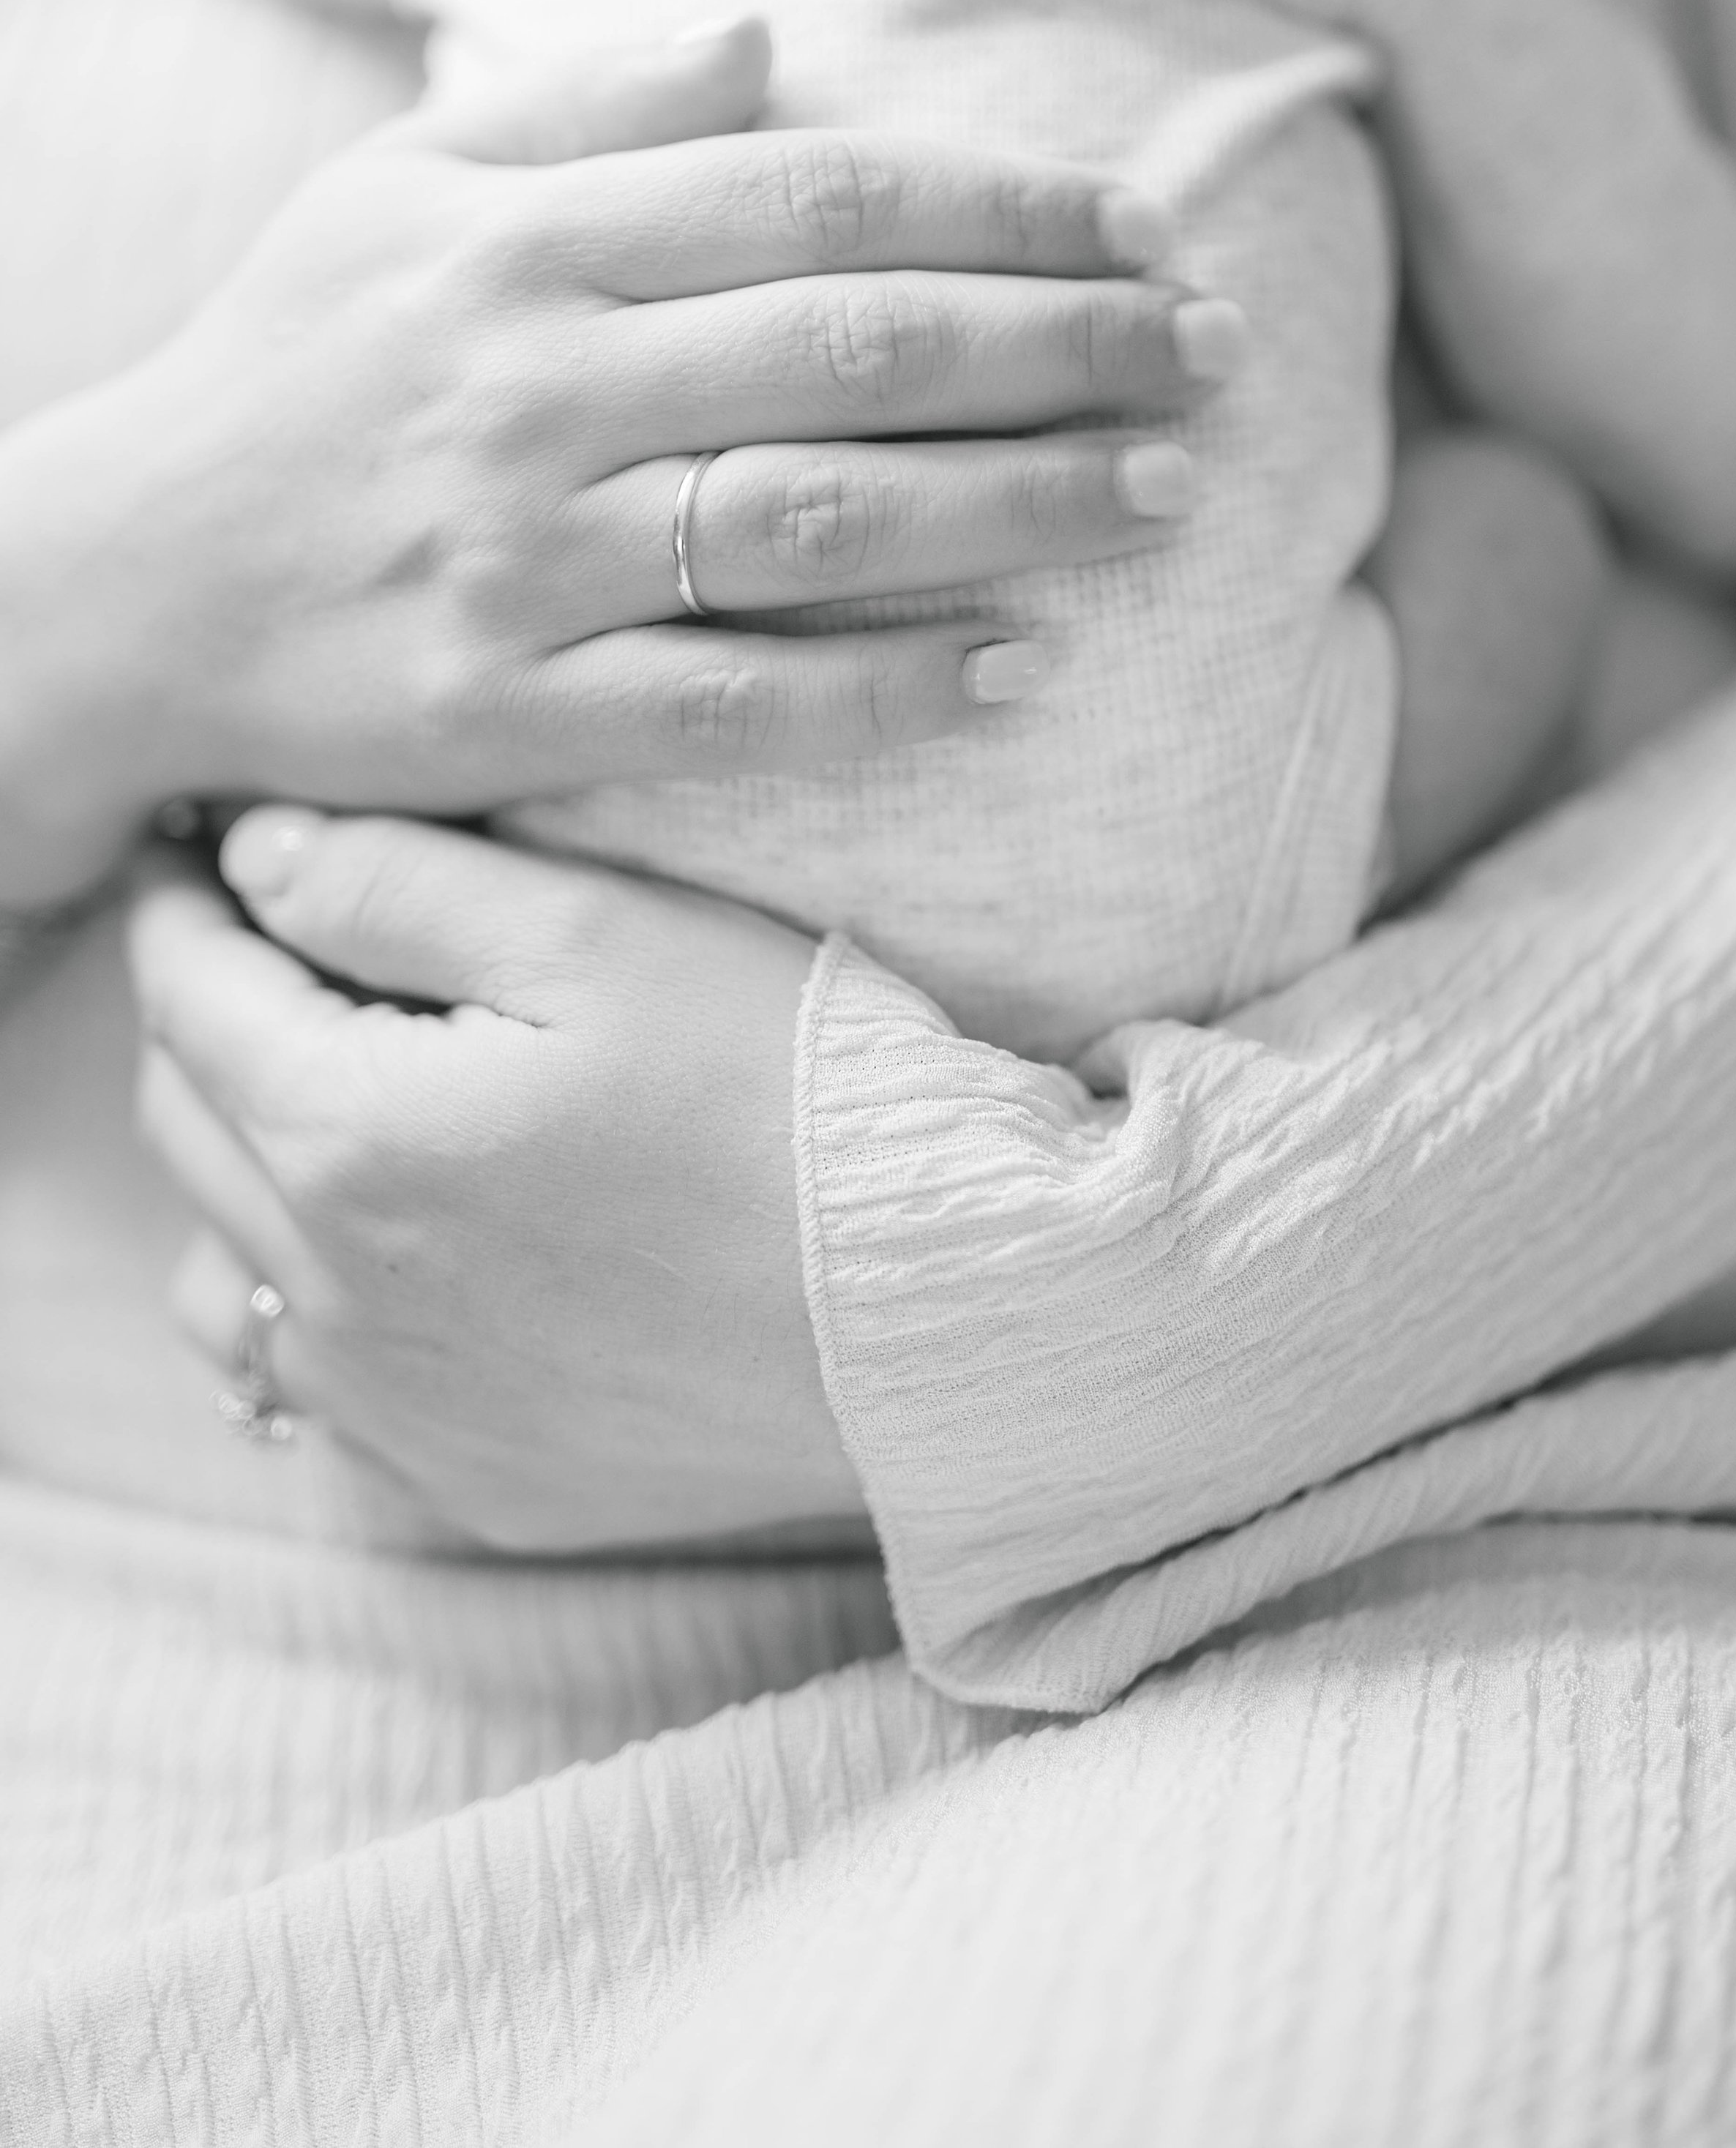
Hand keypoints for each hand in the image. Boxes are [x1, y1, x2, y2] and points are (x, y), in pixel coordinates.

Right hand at [0, 20, 1237, 906]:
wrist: (122, 584)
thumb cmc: (288, 373)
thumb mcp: (396, 192)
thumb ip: (582, 106)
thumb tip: (766, 33)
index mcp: (525, 237)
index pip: (819, 195)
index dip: (1007, 208)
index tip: (1143, 228)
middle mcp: (535, 383)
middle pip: (859, 348)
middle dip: (1066, 346)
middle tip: (1216, 358)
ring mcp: (526, 554)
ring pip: (822, 519)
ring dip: (1019, 504)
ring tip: (1167, 496)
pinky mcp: (512, 707)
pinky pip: (739, 701)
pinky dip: (892, 685)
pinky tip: (1025, 664)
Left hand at [128, 804, 862, 1548]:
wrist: (943, 1305)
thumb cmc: (790, 1092)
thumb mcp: (603, 933)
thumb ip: (399, 885)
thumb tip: (255, 860)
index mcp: (351, 1136)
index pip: (190, 994)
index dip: (185, 907)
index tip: (202, 858)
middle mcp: (340, 1297)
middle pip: (189, 1124)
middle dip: (208, 1021)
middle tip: (270, 952)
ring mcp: (401, 1412)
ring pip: (226, 1275)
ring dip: (243, 1175)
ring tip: (330, 1108)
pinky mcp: (473, 1483)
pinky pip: (326, 1391)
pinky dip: (323, 1306)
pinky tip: (404, 1256)